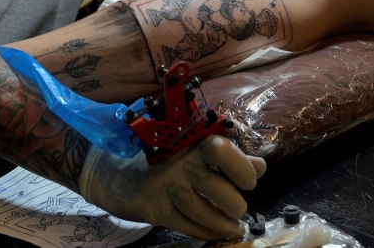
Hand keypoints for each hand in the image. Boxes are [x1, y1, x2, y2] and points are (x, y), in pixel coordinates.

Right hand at [79, 135, 265, 239]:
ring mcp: (165, 188)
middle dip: (235, 204)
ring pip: (205, 214)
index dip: (242, 168)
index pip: (222, 150)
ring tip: (233, 225)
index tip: (248, 180)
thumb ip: (228, 157)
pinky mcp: (154, 209)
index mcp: (190, 142)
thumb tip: (260, 167)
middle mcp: (178, 163)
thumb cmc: (162, 159)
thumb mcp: (192, 150)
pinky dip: (207, 232)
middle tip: (236, 206)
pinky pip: (188, 227)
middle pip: (219, 190)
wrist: (113, 172)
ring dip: (224, 223)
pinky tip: (216, 231)